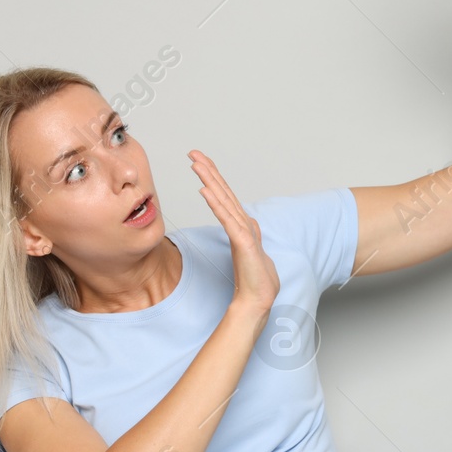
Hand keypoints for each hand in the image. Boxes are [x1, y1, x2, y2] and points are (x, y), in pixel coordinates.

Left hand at [188, 150, 279, 320]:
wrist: (258, 298)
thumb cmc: (253, 278)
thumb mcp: (247, 251)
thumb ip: (246, 235)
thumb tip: (247, 222)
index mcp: (242, 224)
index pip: (225, 195)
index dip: (213, 176)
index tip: (200, 162)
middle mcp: (243, 223)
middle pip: (224, 191)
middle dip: (209, 170)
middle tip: (193, 152)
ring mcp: (243, 231)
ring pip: (224, 199)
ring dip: (210, 180)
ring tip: (196, 164)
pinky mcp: (243, 242)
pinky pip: (226, 219)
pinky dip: (215, 203)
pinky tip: (205, 190)